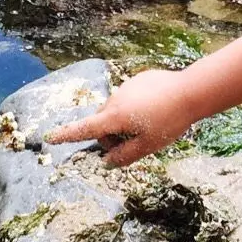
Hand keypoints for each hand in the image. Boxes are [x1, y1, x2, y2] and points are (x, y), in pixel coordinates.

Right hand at [44, 69, 195, 166]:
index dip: (67, 135)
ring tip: (152, 123)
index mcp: (115, 117)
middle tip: (136, 142)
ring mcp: (126, 87)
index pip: (85, 129)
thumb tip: (107, 161)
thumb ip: (125, 156)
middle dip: (113, 135)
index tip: (50, 137)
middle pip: (103, 122)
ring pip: (117, 110)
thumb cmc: (169, 121)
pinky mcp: (138, 80)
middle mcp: (115, 99)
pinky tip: (158, 109)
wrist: (190, 91)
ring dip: (125, 121)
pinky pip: (130, 97)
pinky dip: (136, 107)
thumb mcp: (148, 146)